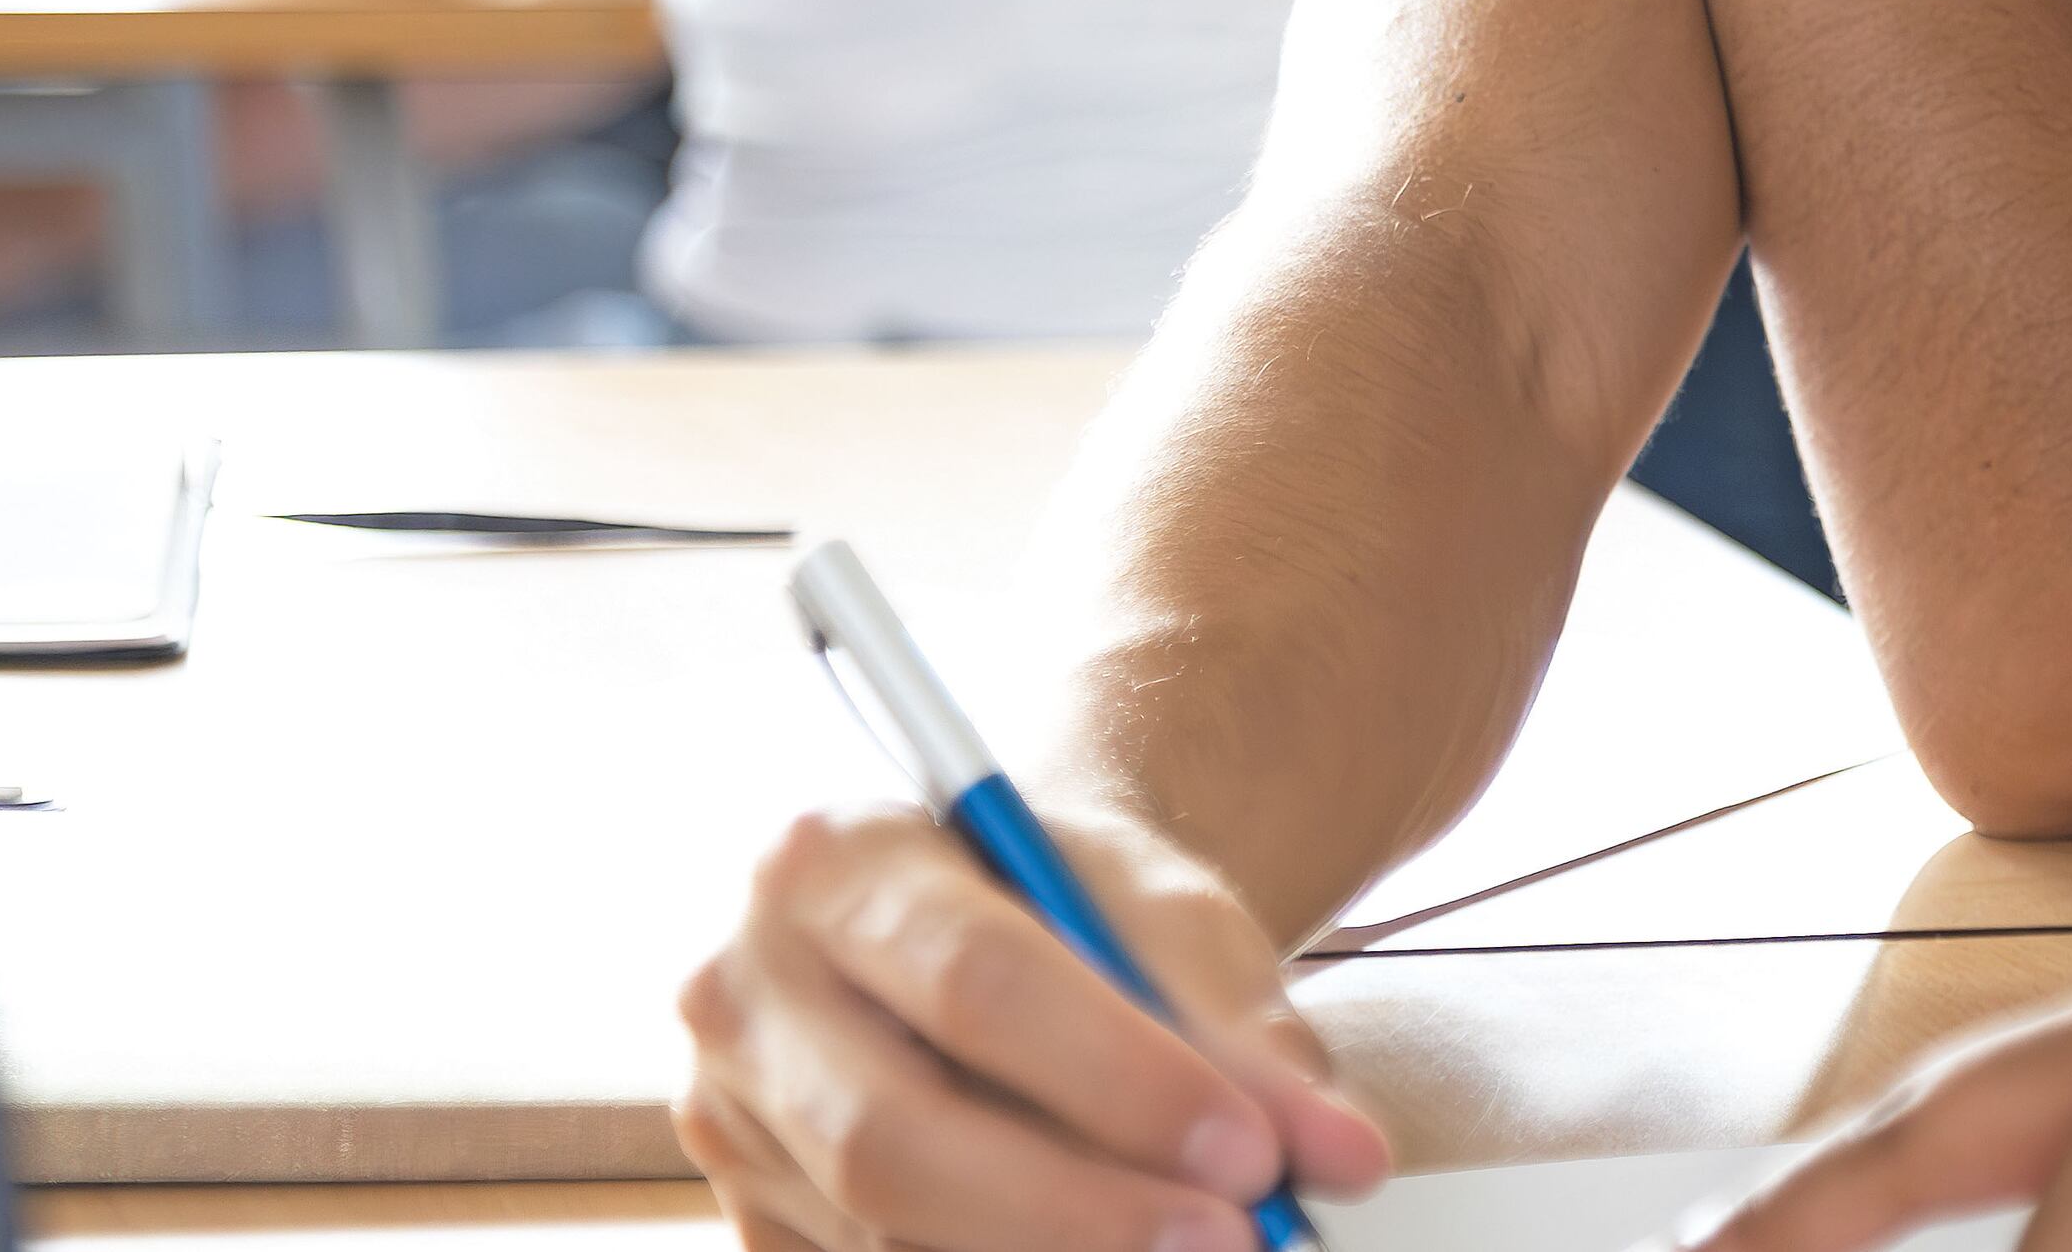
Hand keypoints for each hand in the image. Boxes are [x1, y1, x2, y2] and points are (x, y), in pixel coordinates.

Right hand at [676, 800, 1390, 1251]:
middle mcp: (746, 985)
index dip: (1116, 1080)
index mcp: (833, 859)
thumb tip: (1341, 1153)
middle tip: (1233, 1240)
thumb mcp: (1169, 918)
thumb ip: (1250, 1032)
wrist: (996, 917)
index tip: (1248, 1149)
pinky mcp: (752, 1212)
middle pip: (898, 1135)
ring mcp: (731, 1114)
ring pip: (884, 1230)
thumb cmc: (1072, 905)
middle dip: (1079, 1211)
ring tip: (1199, 1251)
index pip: (975, 982)